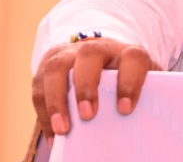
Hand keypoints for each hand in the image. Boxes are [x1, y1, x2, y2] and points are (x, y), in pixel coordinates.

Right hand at [31, 37, 159, 139]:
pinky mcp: (48, 65)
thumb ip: (143, 101)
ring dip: (57, 99)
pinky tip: (53, 135)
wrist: (102, 62)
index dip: (129, 81)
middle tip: (88, 115)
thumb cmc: (124, 83)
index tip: (124, 109)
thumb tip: (142, 129)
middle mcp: (98, 48)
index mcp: (125, 53)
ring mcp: (70, 54)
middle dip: (86, 85)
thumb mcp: (140, 86)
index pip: (132, 58)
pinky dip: (44, 112)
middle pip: (90, 54)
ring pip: (57, 66)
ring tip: (62, 130)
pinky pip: (39, 85)